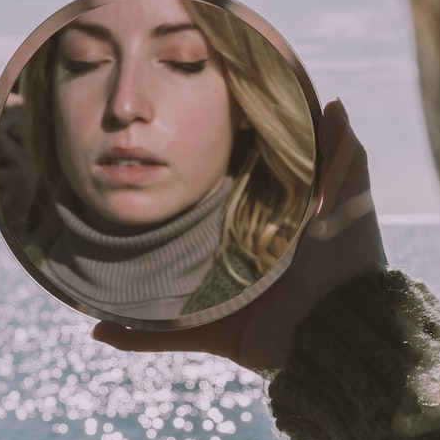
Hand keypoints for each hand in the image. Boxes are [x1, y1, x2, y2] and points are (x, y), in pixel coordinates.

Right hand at [91, 98, 385, 370]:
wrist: (340, 329)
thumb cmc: (346, 263)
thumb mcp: (349, 201)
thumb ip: (341, 155)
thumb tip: (332, 101)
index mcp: (265, 230)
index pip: (226, 198)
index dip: (199, 178)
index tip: (165, 152)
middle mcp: (238, 264)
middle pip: (186, 243)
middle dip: (151, 231)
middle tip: (113, 205)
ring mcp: (222, 301)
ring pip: (165, 289)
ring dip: (130, 281)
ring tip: (90, 262)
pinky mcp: (214, 332)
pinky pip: (164, 338)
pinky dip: (131, 336)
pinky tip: (94, 327)